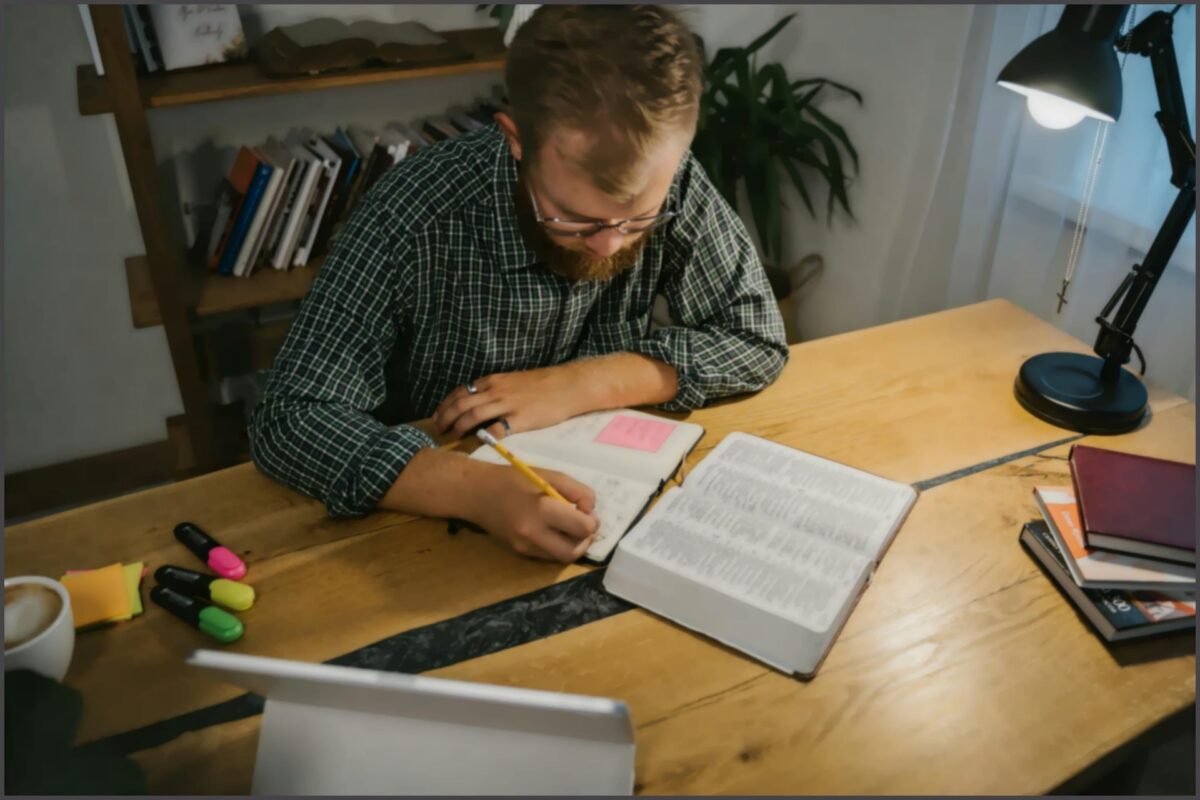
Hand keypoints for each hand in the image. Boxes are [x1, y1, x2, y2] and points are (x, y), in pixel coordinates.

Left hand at [432, 364, 588, 439]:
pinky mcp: (521, 419)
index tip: (437, 417)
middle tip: (437, 430)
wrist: (566, 385)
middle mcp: (496, 391)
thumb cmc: (542, 384)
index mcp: (493, 381)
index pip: (460, 392)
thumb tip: (477, 404)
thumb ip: (494, 391)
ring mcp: (508, 405)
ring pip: (473, 415)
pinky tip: (478, 443)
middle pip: (461, 404)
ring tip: (452, 437)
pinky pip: (497, 429)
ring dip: (459, 427)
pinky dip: (484, 436)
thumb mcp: (512, 381)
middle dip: (445, 418)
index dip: (445, 405)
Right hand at [469, 464, 599, 561]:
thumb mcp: (549, 475)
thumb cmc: (514, 479)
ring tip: (569, 526)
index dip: (591, 520)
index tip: (585, 509)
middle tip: (584, 524)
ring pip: (562, 557)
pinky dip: (558, 545)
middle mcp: (533, 534)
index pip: (582, 528)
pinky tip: (553, 530)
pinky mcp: (519, 552)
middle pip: (574, 551)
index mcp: (542, 509)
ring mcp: (525, 546)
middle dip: (586, 539)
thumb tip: (590, 511)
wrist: (477, 493)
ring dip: (573, 544)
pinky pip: (548, 555)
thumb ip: (577, 491)